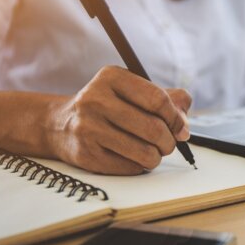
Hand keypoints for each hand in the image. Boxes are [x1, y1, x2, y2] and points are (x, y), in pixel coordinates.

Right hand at [48, 66, 191, 174]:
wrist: (60, 125)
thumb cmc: (107, 107)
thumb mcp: (131, 91)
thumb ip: (165, 99)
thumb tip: (184, 126)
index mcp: (111, 77)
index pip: (157, 99)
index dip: (176, 118)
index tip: (181, 128)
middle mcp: (96, 99)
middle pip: (153, 128)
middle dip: (169, 141)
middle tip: (168, 144)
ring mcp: (88, 128)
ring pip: (144, 152)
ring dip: (156, 156)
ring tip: (152, 152)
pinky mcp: (86, 154)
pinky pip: (130, 167)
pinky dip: (139, 166)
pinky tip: (132, 157)